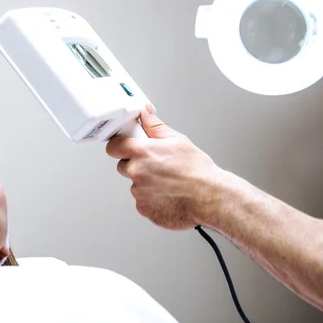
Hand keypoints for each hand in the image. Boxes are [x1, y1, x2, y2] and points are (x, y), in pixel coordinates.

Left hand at [106, 105, 229, 229]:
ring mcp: (139, 192)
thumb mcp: (177, 140)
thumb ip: (155, 126)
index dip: (119, 145)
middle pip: (123, 166)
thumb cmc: (196, 170)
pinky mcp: (144, 209)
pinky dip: (152, 199)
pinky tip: (168, 195)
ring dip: (145, 183)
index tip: (125, 146)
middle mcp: (136, 172)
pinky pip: (142, 201)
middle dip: (135, 165)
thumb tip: (145, 113)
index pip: (114, 146)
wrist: (209, 197)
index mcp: (142, 152)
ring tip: (167, 182)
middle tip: (155, 165)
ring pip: (135, 185)